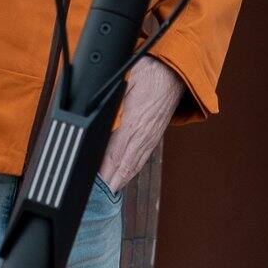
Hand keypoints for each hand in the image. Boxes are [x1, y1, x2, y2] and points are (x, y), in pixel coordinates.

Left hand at [99, 58, 182, 192]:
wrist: (174, 71)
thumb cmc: (148, 74)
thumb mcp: (123, 86)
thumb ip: (111, 107)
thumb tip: (96, 120)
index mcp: (133, 123)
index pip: (114, 154)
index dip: (103, 171)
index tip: (93, 183)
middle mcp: (143, 135)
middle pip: (124, 166)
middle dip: (110, 182)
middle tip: (98, 196)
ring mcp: (150, 137)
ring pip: (134, 165)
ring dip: (121, 180)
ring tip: (109, 191)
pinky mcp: (155, 136)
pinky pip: (142, 158)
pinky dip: (132, 171)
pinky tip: (125, 176)